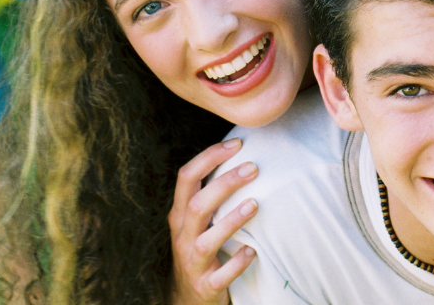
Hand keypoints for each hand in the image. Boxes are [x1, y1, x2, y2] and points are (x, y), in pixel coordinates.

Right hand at [169, 138, 258, 304]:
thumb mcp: (194, 221)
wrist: (187, 298)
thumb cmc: (198, 247)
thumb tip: (240, 155)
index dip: (209, 157)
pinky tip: (252, 251)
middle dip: (225, 183)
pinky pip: (221, 276)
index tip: (236, 143)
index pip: (186, 177)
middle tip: (253, 168)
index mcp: (179, 214)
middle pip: (197, 204)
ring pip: (206, 240)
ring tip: (254, 204)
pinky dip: (236, 263)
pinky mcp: (205, 286)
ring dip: (231, 220)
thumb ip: (208, 194)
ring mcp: (192, 262)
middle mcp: (182, 236)